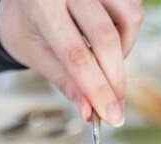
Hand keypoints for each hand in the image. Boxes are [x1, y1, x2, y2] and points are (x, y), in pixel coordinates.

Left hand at [0, 0, 144, 125]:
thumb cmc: (27, 27)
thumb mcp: (37, 56)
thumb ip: (66, 82)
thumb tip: (90, 112)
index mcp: (41, 5)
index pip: (76, 55)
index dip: (97, 89)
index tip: (112, 116)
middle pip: (106, 38)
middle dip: (115, 79)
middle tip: (117, 106)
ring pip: (130, 18)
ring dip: (124, 48)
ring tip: (105, 58)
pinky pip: (133, 10)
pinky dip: (127, 32)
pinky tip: (109, 39)